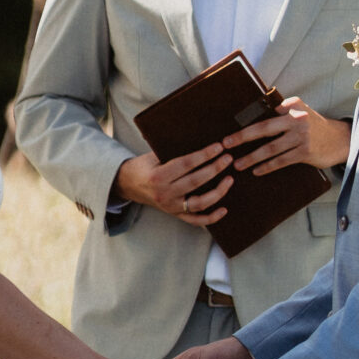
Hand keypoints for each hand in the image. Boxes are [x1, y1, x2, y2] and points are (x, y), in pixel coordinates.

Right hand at [114, 142, 230, 224]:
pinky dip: (211, 217)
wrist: (128, 185)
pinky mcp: (175, 214)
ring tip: (230, 179)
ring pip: (199, 203)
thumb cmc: (143, 166)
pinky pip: (196, 220)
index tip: (219, 147)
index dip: (204, 155)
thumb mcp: (152, 155)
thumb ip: (171, 150)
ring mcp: (171, 206)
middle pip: (195, 181)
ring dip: (218, 192)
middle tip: (229, 158)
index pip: (186, 164)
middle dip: (215, 169)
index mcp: (158, 176)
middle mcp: (164, 193)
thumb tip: (199, 138)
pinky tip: (225, 209)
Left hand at [223, 97, 351, 178]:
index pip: (265, 114)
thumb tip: (253, 119)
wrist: (340, 139)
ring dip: (251, 157)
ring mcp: (302, 136)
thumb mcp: (300, 112)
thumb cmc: (314, 126)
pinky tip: (256, 171)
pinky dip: (267, 166)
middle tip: (225, 144)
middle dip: (242, 137)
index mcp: (292, 105)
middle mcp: (297, 119)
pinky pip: (281, 161)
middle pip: (263, 128)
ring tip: (238, 164)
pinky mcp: (305, 152)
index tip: (229, 132)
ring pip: (270, 148)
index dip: (246, 124)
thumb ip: (281, 113)